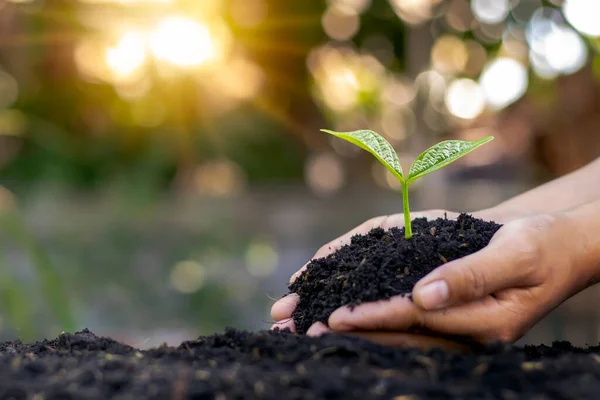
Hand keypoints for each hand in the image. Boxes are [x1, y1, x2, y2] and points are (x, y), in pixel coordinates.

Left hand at [290, 212, 592, 344]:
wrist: (550, 244)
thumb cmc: (542, 246)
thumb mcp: (516, 254)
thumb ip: (471, 276)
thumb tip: (423, 296)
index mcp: (480, 325)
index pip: (416, 321)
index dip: (376, 317)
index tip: (335, 316)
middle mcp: (456, 328)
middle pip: (390, 330)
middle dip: (339, 325)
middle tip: (291, 326)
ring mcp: (443, 317)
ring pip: (382, 322)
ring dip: (334, 317)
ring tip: (288, 317)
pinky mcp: (435, 302)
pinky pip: (389, 305)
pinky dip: (354, 297)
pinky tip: (322, 289)